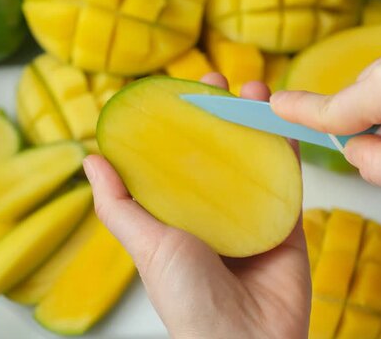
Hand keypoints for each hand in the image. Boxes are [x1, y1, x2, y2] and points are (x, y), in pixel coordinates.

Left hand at [83, 73, 309, 338]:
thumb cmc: (188, 298)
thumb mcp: (147, 246)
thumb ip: (120, 205)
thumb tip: (91, 160)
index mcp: (183, 216)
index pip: (181, 158)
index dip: (183, 122)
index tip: (184, 90)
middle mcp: (218, 212)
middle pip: (222, 152)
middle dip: (221, 113)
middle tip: (221, 80)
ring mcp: (254, 216)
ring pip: (257, 159)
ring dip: (256, 122)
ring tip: (255, 88)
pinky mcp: (286, 224)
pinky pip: (289, 181)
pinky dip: (288, 150)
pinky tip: (282, 122)